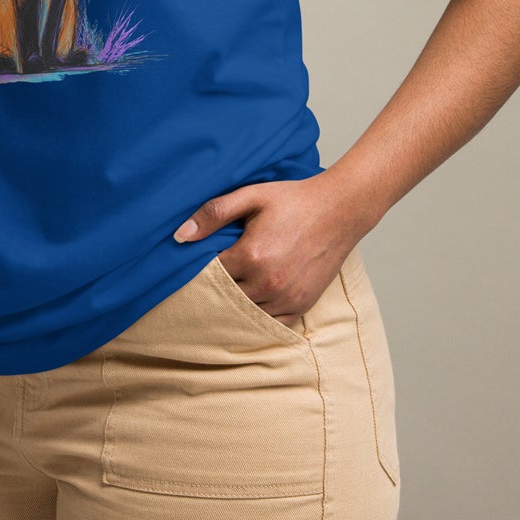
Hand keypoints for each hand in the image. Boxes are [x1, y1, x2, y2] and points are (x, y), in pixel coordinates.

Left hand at [173, 172, 373, 325]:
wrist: (339, 210)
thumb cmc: (292, 200)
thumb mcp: (250, 196)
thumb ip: (213, 213)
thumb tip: (180, 236)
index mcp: (252, 255)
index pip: (210, 274)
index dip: (199, 269)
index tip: (194, 262)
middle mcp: (269, 282)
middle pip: (225, 297)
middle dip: (214, 288)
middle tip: (204, 280)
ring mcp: (288, 298)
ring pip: (246, 313)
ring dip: (234, 304)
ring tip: (226, 289)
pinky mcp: (302, 305)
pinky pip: (272, 323)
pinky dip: (258, 316)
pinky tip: (249, 302)